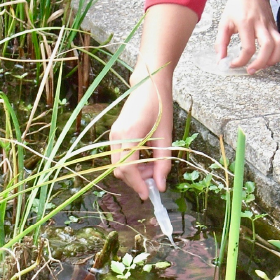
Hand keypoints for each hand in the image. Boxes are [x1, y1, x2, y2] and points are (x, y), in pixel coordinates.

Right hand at [108, 71, 173, 200]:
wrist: (149, 85)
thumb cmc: (160, 107)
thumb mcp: (166, 136)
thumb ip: (163, 163)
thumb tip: (161, 186)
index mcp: (129, 135)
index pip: (128, 169)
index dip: (138, 185)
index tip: (149, 195)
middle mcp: (116, 136)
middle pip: (120, 170)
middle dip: (137, 179)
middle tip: (155, 178)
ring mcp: (113, 135)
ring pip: (118, 165)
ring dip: (135, 172)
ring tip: (154, 166)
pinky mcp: (115, 134)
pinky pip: (119, 156)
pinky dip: (132, 163)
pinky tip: (147, 158)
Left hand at [216, 0, 279, 73]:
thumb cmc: (236, 6)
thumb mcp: (224, 22)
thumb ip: (221, 42)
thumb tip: (220, 60)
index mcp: (246, 24)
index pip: (248, 48)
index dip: (241, 61)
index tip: (233, 64)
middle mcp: (260, 25)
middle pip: (268, 47)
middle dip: (260, 63)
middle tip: (251, 70)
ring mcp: (270, 26)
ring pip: (279, 45)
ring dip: (273, 59)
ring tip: (262, 66)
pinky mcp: (275, 27)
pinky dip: (276, 53)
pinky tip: (267, 58)